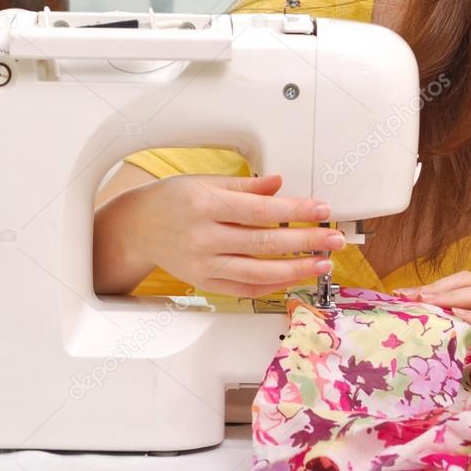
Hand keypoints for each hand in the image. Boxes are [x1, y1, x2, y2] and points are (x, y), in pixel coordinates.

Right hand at [126, 173, 345, 296]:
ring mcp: (203, 264)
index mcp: (205, 205)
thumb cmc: (171, 200)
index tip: (321, 210)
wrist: (137, 227)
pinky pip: (244, 288)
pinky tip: (292, 278)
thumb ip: (245, 187)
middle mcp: (204, 238)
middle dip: (305, 242)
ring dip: (295, 269)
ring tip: (321, 264)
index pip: (260, 210)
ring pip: (258, 272)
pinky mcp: (204, 282)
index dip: (295, 211)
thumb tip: (279, 184)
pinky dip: (271, 285)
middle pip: (264, 243)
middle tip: (333, 239)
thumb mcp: (205, 182)